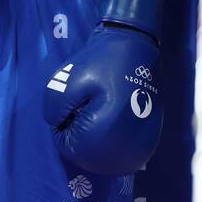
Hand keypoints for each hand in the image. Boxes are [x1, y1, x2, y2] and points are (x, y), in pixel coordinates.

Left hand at [42, 0, 164, 175]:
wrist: (137, 48)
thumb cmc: (101, 62)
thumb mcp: (67, 79)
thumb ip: (54, 107)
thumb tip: (56, 124)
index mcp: (101, 134)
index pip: (67, 145)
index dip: (63, 123)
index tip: (74, 101)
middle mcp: (124, 148)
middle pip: (86, 153)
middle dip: (80, 131)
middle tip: (88, 103)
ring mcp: (139, 147)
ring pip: (104, 154)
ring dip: (97, 137)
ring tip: (102, 108)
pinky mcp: (147, 140)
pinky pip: (121, 151)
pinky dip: (113, 139)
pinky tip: (115, 116)